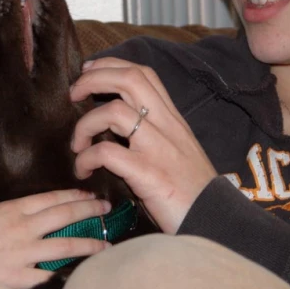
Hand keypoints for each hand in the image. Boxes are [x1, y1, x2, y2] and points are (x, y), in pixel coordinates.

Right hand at [0, 189, 111, 288]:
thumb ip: (0, 215)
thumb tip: (12, 217)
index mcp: (11, 209)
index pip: (51, 198)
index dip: (74, 196)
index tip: (88, 195)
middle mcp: (22, 227)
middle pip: (65, 214)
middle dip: (89, 210)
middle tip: (106, 209)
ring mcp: (23, 253)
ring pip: (66, 244)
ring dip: (89, 243)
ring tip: (106, 244)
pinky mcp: (19, 277)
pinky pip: (48, 276)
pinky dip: (64, 275)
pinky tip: (78, 276)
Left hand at [70, 57, 216, 233]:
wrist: (215, 224)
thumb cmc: (192, 191)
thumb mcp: (177, 151)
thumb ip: (153, 132)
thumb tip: (117, 123)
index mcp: (172, 119)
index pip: (143, 73)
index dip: (111, 65)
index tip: (88, 70)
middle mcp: (167, 126)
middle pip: (129, 79)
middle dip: (94, 79)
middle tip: (74, 93)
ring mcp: (159, 149)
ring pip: (114, 111)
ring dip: (85, 124)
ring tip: (77, 145)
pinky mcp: (150, 174)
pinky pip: (107, 153)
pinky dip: (86, 158)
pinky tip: (83, 170)